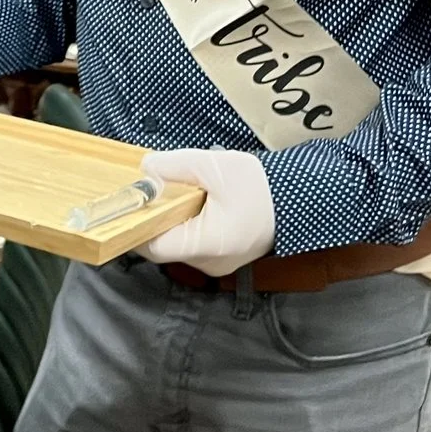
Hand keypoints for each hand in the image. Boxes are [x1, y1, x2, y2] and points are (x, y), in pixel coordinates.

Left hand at [136, 149, 276, 277]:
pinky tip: (192, 204)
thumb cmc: (261, 186)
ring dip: (171, 222)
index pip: (153, 247)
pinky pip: (193, 245)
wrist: (300, 199)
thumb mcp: (215, 165)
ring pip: (178, 246)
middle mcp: (210, 264)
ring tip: (176, 195)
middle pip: (163, 247)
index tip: (130, 203)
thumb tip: (145, 169)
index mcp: (208, 245)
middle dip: (154, 219)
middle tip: (151, 192)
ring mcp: (218, 265)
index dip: (135, 225)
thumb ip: (175, 166)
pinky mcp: (223, 259)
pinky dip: (186, 226)